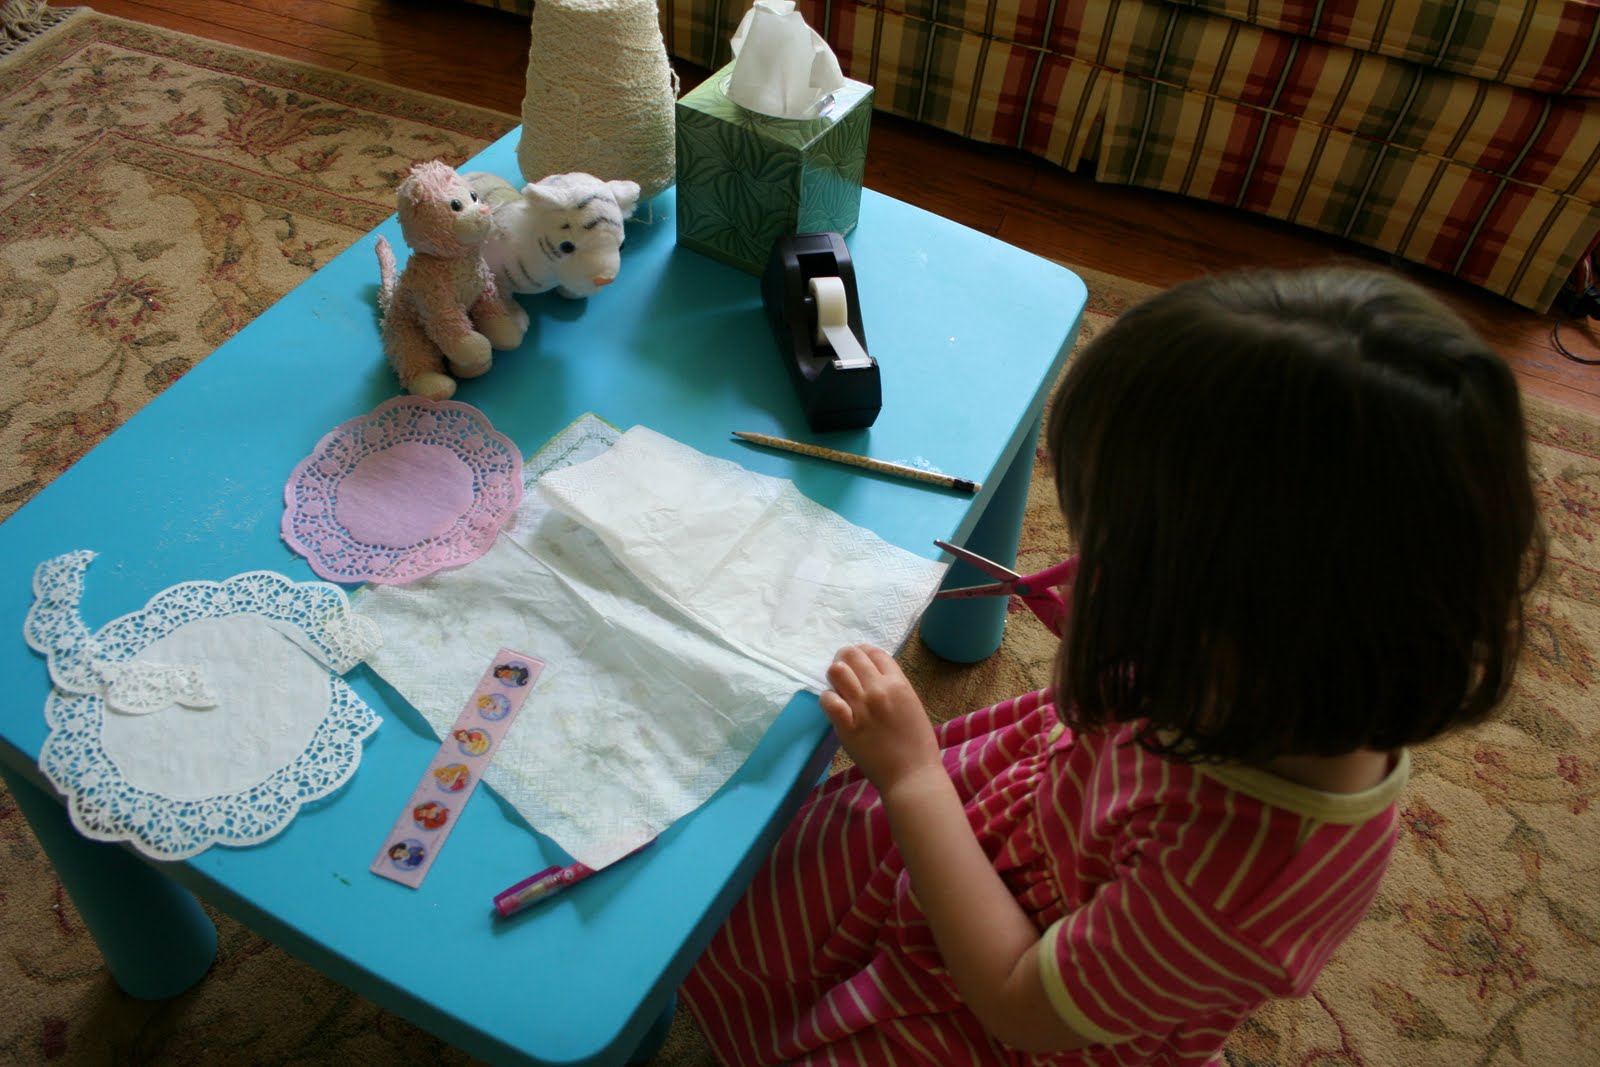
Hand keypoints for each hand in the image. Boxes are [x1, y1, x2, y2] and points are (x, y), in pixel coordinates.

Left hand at [819, 645, 939, 795]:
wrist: (911, 777)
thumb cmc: (918, 745)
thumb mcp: (913, 706)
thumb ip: (894, 688)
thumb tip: (874, 677)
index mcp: (899, 684)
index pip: (875, 653)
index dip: (864, 652)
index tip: (859, 659)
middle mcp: (879, 690)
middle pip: (852, 656)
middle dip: (845, 658)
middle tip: (843, 669)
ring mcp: (861, 707)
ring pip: (837, 672)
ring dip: (835, 676)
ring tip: (838, 686)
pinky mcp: (846, 726)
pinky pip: (827, 699)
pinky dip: (828, 699)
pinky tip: (834, 706)